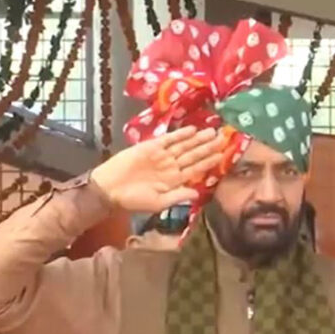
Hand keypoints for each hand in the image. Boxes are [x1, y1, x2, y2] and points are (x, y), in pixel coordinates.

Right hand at [90, 127, 225, 212]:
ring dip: (198, 139)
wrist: (110, 189)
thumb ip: (178, 197)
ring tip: (213, 132)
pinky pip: (168, 139)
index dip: (209, 162)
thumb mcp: (158, 203)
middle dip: (208, 147)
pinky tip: (193, 130)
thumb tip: (198, 194)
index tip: (223, 155)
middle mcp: (170, 166)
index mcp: (174, 181)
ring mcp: (161, 156)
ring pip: (183, 146)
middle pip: (193, 155)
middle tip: (224, 137)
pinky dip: (180, 135)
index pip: (195, 169)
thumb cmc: (132, 200)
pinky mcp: (150, 147)